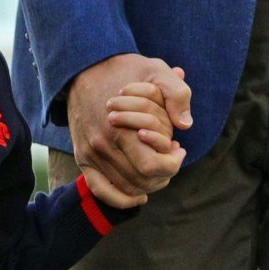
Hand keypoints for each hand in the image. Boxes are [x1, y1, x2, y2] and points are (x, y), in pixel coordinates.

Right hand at [67, 55, 190, 205]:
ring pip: (126, 188)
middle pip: (142, 181)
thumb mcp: (157, 71)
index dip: (174, 163)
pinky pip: (101, 190)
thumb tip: (185, 125)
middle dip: (164, 174)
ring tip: (158, 166)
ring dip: (149, 184)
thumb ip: (177, 94)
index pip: (153, 167)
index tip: (179, 147)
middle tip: (171, 157)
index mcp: (120, 130)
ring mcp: (90, 154)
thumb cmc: (124, 71)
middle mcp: (102, 147)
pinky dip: (121, 199)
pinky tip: (139, 196)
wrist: (84, 70)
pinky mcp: (83, 158)